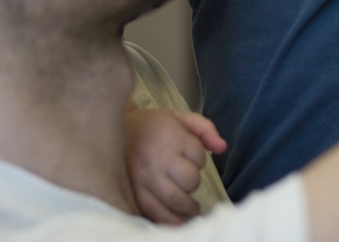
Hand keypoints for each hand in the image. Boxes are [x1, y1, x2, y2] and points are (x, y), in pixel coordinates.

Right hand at [123, 107, 227, 224]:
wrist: (116, 132)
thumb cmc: (153, 126)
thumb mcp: (179, 118)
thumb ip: (204, 128)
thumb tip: (222, 148)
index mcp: (171, 138)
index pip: (198, 157)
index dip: (198, 158)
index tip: (189, 156)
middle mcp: (158, 159)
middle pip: (190, 180)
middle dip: (194, 183)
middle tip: (189, 182)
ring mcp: (145, 178)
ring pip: (176, 199)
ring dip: (188, 206)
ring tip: (191, 207)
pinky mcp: (135, 193)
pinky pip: (155, 213)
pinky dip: (170, 221)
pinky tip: (179, 221)